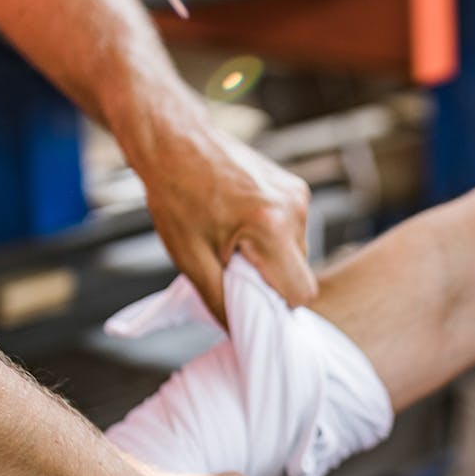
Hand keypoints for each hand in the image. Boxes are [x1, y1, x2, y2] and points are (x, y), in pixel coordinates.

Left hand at [140, 129, 318, 323]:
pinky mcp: (294, 186)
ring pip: (296, 253)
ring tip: (231, 242)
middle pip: (300, 273)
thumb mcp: (191, 260)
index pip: (300, 293)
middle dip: (269, 282)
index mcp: (272, 227)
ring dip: (269, 259)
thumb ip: (221, 303)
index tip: (249, 304)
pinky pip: (291, 230)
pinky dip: (270, 239)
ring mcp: (297, 194)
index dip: (276, 308)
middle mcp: (294, 208)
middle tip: (230, 270)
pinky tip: (239, 225)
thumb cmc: (175, 194)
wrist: (174, 141)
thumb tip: (240, 334)